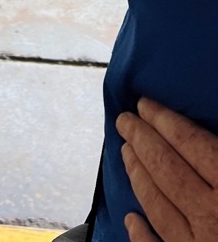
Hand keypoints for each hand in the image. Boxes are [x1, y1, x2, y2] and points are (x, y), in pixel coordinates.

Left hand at [117, 98, 217, 240]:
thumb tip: (210, 142)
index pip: (193, 145)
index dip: (166, 122)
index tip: (145, 104)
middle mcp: (213, 217)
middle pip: (168, 171)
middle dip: (143, 141)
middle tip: (124, 120)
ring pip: (158, 206)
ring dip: (138, 176)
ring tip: (125, 153)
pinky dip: (142, 236)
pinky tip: (131, 219)